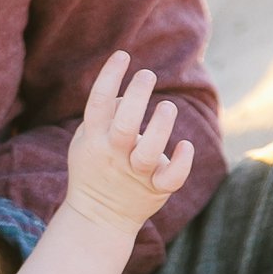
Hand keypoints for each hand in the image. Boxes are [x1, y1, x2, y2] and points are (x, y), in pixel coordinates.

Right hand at [64, 52, 195, 229]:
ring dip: (160, 128)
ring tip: (167, 106)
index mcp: (94, 139)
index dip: (109, 77)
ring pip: (148, 153)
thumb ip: (103, 115)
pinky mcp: (155, 189)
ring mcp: (135, 173)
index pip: (98, 104)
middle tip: (147, 75)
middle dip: (136, 98)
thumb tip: (125, 93)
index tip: (122, 56)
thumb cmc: (94, 169)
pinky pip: (171, 178)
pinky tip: (185, 146)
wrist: (98, 217)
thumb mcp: (86, 141)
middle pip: (124, 126)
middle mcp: (114, 155)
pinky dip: (181, 162)